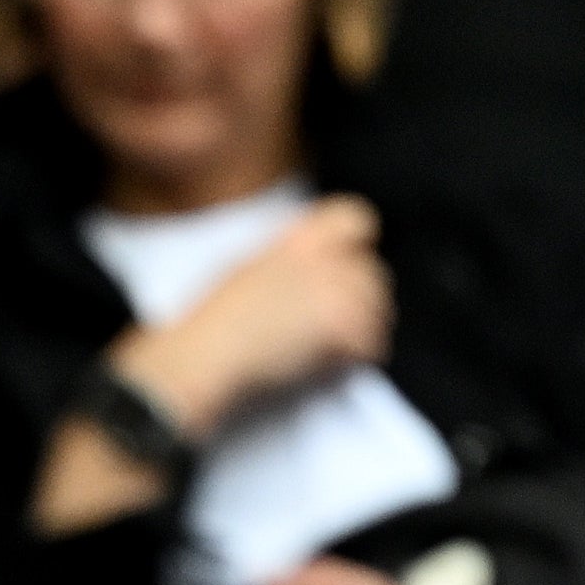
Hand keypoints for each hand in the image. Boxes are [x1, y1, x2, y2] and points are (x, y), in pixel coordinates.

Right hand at [123, 196, 392, 438]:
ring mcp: (336, 289)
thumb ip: (291, 257)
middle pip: (374, 274)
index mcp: (300, 238)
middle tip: (331, 328)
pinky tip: (321, 364)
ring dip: (358, 334)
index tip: (346, 272)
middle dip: (359, 303)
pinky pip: (371, 344)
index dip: (356, 247)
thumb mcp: (249, 266)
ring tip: (322, 350)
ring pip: (378, 311)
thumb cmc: (213, 323)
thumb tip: (316, 265)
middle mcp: (324, 256)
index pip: (357, 219)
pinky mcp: (342, 325)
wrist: (206, 354)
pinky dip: (352, 360)